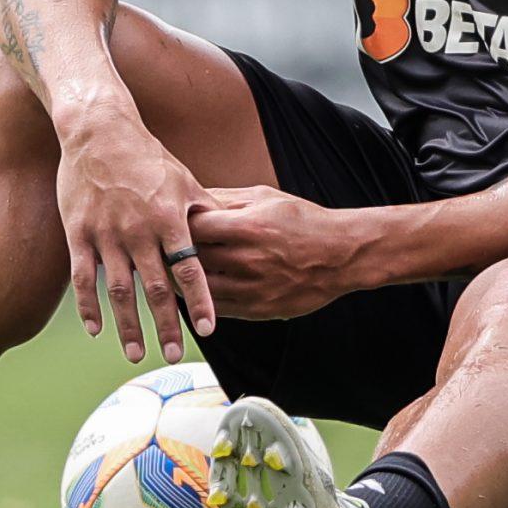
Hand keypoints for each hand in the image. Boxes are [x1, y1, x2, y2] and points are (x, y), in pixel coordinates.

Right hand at [56, 115, 217, 363]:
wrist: (97, 130)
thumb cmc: (145, 155)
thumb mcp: (183, 178)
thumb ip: (203, 210)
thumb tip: (229, 231)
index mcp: (169, 218)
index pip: (189, 269)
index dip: (200, 301)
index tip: (208, 328)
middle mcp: (139, 231)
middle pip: (155, 289)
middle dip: (166, 325)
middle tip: (172, 355)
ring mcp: (106, 234)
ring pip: (119, 291)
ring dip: (128, 326)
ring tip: (135, 353)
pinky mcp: (78, 233)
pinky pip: (84, 278)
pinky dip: (89, 306)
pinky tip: (97, 329)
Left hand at [187, 186, 362, 320]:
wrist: (342, 255)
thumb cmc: (305, 222)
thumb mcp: (265, 198)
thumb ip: (226, 199)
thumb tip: (192, 197)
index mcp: (247, 227)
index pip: (192, 228)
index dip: (177, 227)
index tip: (170, 226)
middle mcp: (247, 260)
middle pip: (191, 261)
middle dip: (175, 256)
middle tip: (165, 252)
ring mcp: (253, 288)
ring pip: (201, 290)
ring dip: (186, 282)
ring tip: (179, 273)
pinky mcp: (259, 309)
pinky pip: (219, 309)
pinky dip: (206, 300)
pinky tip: (202, 290)